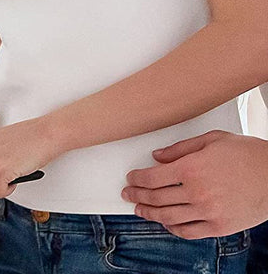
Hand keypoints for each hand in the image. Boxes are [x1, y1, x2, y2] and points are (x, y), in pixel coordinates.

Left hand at [122, 131, 267, 238]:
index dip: (136, 179)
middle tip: (128, 195)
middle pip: (156, 198)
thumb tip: (157, 156)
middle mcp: (196, 192)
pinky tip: (166, 224)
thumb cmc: (246, 154)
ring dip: (150, 214)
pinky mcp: (220, 226)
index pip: (152, 178)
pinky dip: (174, 229)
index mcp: (191, 168)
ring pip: (169, 217)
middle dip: (138, 196)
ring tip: (140, 210)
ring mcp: (208, 212)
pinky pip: (190, 232)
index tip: (130, 179)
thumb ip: (180, 148)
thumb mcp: (210, 140)